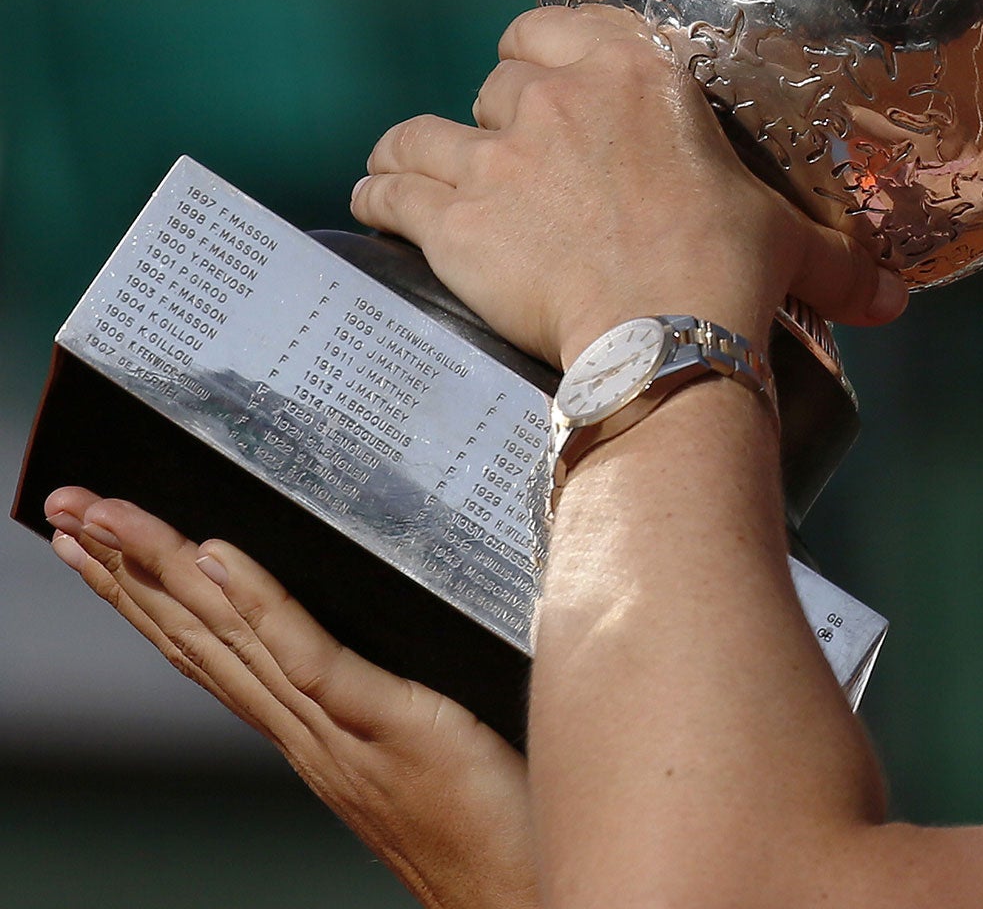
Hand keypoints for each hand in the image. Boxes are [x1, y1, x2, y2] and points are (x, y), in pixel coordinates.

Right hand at [43, 487, 534, 908]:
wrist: (518, 896)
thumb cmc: (494, 821)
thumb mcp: (431, 734)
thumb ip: (394, 687)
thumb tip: (396, 613)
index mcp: (312, 727)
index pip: (212, 648)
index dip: (150, 593)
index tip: (98, 541)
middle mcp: (306, 729)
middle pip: (198, 636)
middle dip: (125, 569)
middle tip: (67, 507)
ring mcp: (339, 730)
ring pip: (231, 639)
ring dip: (164, 570)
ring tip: (108, 516)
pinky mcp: (391, 723)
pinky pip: (313, 661)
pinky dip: (263, 607)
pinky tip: (220, 558)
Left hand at [351, 4, 906, 368]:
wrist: (670, 331)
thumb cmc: (735, 272)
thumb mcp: (792, 247)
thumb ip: (837, 262)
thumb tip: (894, 301)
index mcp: (636, 71)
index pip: (549, 29)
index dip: (538, 58)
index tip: (544, 87)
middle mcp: (557, 96)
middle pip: (495, 84)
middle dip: (499, 121)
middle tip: (517, 167)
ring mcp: (498, 153)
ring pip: (422, 130)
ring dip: (419, 155)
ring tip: (419, 181)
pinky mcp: (453, 215)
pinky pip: (389, 186)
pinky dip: (380, 197)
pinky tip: (381, 209)